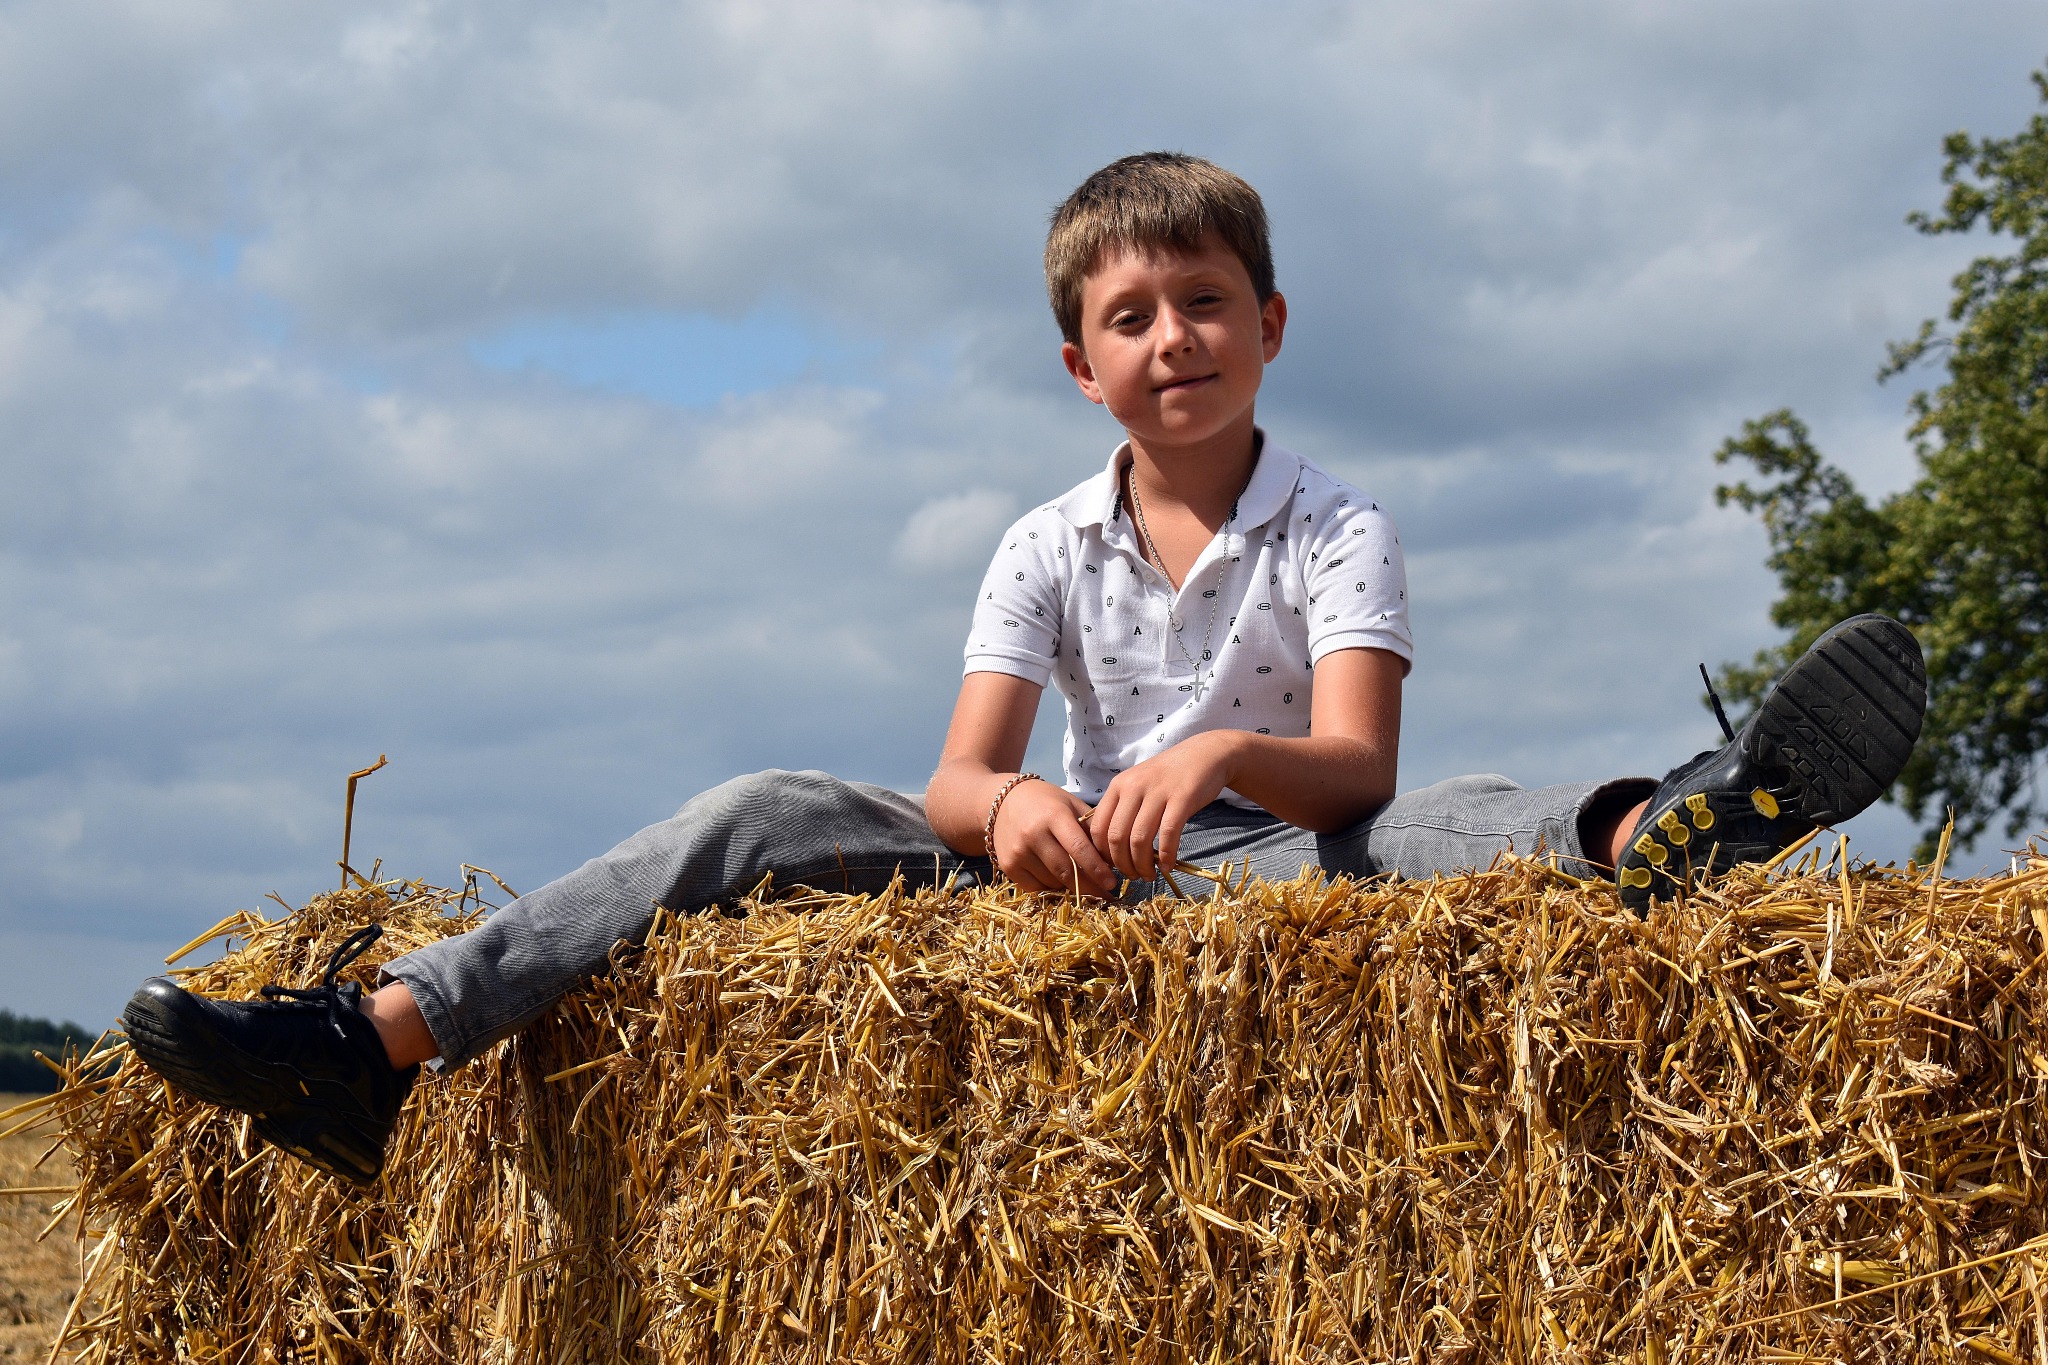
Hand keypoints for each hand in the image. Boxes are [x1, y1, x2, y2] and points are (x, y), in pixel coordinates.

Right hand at [991, 780, 1118, 895]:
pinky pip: (1036, 887)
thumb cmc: (1045, 802)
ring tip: (1082, 882)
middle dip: (1089, 886)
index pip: (1079, 849)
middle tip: (1105, 894)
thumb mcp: (1071, 804)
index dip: (1097, 869)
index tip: (1112, 883)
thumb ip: (1091, 828)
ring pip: (1053, 882)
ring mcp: (1018, 852)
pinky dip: (1050, 887)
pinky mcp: (1008, 866)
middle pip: (1066, 871)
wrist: (1003, 801)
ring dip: (1070, 886)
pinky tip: (1058, 878)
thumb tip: (1112, 858)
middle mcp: (1033, 835)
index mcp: (1053, 816)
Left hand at [1090, 730, 1238, 878]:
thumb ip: (1122, 809)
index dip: (1103, 854)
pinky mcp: (1182, 798)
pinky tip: (1168, 866)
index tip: (1113, 867)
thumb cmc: (1169, 775)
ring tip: (1149, 876)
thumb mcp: (1137, 784)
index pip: (1098, 827)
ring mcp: (1158, 792)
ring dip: (1142, 865)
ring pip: (1139, 840)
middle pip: (1117, 837)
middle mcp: (1134, 787)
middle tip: (1132, 877)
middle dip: (1122, 865)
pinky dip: (1166, 856)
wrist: (1205, 754)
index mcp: (1118, 786)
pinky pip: (1168, 835)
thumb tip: (1109, 847)